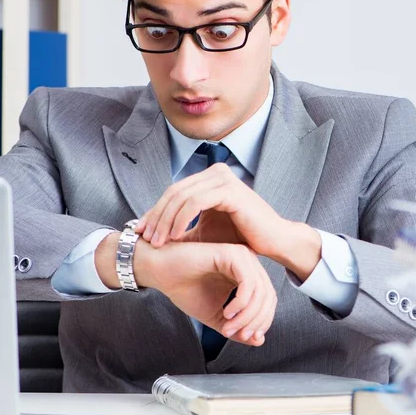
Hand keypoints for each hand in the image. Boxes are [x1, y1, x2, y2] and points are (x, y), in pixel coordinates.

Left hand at [135, 163, 318, 270]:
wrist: (274, 242)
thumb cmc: (242, 237)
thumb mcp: (207, 229)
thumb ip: (184, 223)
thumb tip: (154, 228)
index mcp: (210, 177)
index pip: (174, 191)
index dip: (155, 211)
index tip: (140, 232)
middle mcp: (216, 172)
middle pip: (174, 192)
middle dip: (156, 216)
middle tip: (145, 238)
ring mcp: (223, 179)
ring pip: (181, 197)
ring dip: (165, 220)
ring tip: (158, 242)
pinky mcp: (230, 190)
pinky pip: (195, 203)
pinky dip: (181, 219)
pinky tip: (175, 236)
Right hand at [148, 241, 275, 345]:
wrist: (160, 271)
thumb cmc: (185, 289)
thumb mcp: (216, 316)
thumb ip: (237, 327)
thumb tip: (258, 340)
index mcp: (248, 274)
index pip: (268, 300)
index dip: (262, 322)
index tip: (247, 337)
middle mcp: (249, 262)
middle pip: (268, 296)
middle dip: (256, 321)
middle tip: (239, 335)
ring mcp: (242, 256)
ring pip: (260, 291)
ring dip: (247, 316)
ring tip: (228, 327)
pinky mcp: (231, 253)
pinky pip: (248, 283)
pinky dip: (240, 303)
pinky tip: (226, 312)